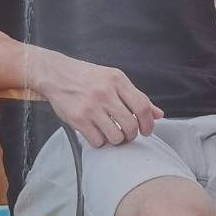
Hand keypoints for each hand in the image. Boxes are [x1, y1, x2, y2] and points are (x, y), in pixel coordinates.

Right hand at [31, 49, 162, 148]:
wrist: (57, 74)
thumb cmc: (87, 77)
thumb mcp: (114, 79)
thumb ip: (136, 97)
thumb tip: (158, 114)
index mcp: (117, 80)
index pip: (142, 106)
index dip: (148, 123)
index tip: (146, 130)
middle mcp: (105, 92)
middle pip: (130, 125)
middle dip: (131, 135)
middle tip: (127, 134)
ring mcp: (91, 106)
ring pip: (115, 136)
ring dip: (116, 140)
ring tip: (111, 133)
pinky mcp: (78, 118)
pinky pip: (97, 141)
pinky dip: (100, 141)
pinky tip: (96, 132)